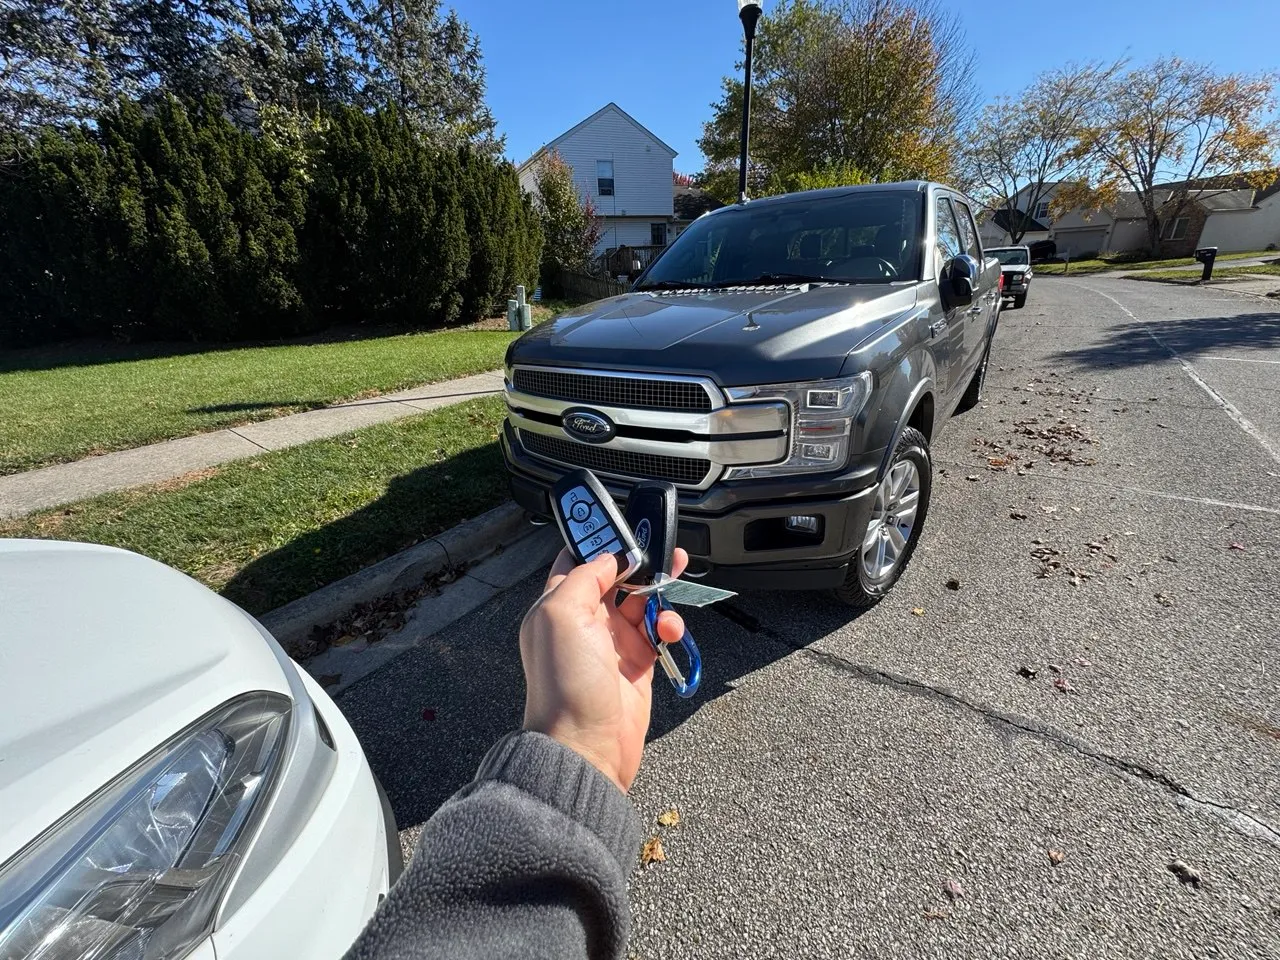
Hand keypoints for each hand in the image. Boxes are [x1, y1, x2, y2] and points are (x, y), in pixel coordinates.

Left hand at [519, 548, 688, 791]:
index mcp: (559, 604)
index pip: (577, 559)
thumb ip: (584, 577)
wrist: (587, 745)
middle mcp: (584, 621)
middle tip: (663, 546)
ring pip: (642, 600)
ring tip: (674, 578)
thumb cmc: (564, 683)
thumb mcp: (560, 615)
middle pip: (616, 576)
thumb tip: (608, 557)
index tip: (624, 524)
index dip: (599, 540)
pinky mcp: (639, 663)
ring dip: (660, 588)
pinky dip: (668, 624)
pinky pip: (658, 630)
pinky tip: (668, 629)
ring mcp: (613, 642)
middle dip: (641, 559)